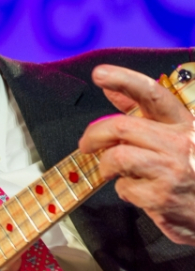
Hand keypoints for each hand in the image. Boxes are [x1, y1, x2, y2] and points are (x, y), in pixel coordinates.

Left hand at [78, 64, 194, 244]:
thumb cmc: (193, 174)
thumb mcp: (177, 139)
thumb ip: (144, 116)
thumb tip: (113, 91)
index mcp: (184, 124)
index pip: (153, 93)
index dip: (124, 79)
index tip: (99, 74)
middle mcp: (180, 142)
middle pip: (121, 126)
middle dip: (94, 135)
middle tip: (86, 145)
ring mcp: (172, 169)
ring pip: (117, 156)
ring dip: (105, 166)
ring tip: (112, 172)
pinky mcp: (162, 196)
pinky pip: (124, 187)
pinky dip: (124, 191)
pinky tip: (140, 193)